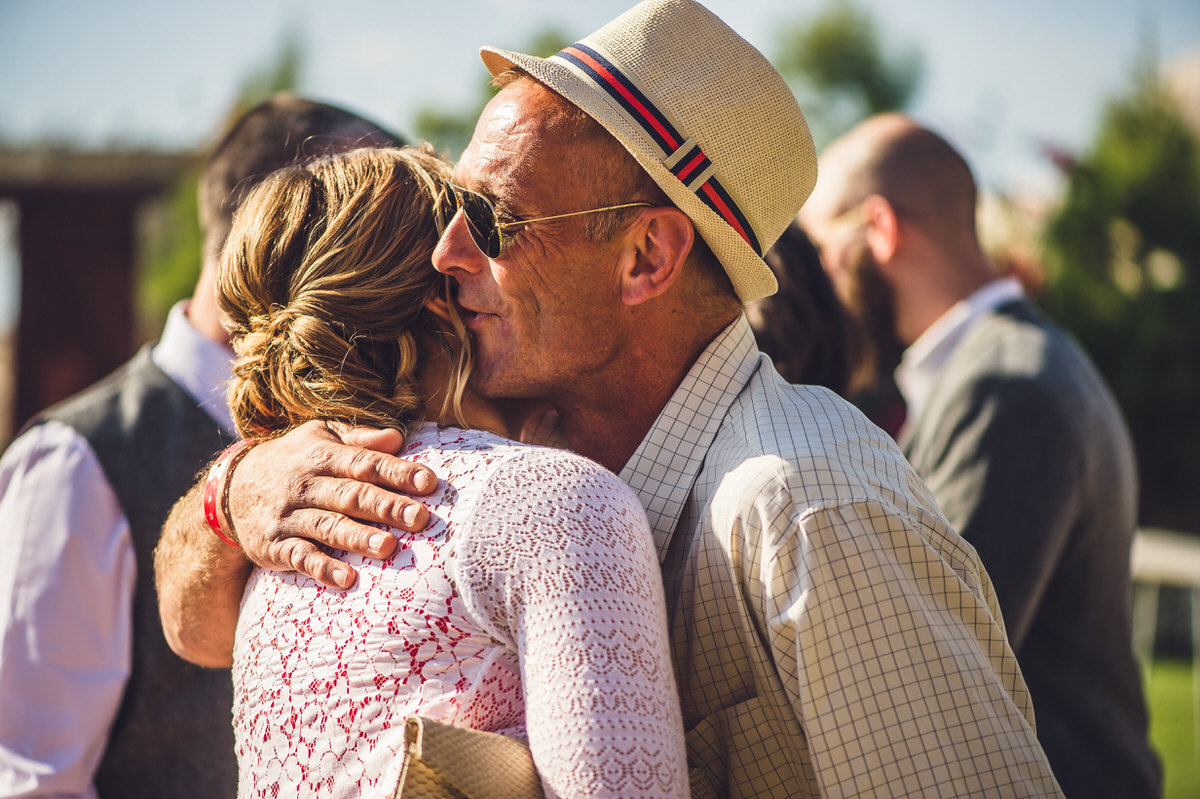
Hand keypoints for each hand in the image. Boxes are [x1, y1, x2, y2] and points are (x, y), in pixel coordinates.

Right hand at [226, 420, 436, 589]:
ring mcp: (289, 516)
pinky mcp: (274, 546)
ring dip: (358, 537)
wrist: (231, 489)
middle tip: (419, 519)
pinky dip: (322, 568)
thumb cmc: (294, 460)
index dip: (397, 472)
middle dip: (386, 506)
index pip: (365, 463)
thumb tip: (398, 438)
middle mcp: (306, 484)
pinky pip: (299, 557)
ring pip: (328, 526)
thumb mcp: (320, 437)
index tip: (428, 482)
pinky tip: (347, 579)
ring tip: (389, 547)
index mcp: (323, 455)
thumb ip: (359, 439)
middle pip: (351, 495)